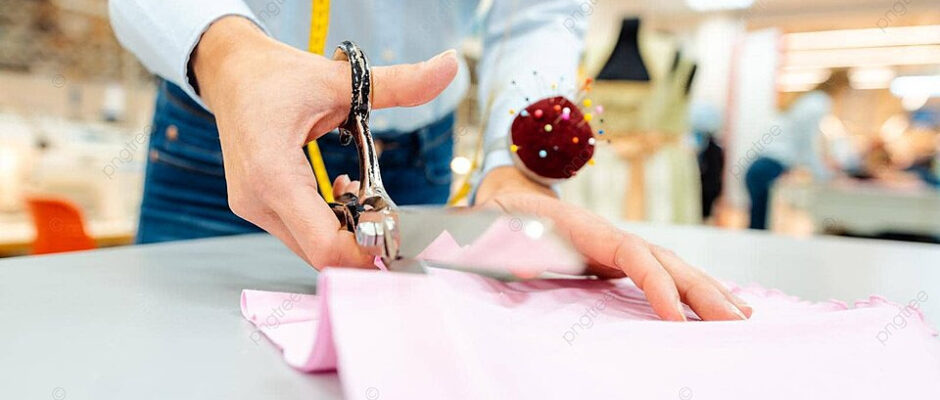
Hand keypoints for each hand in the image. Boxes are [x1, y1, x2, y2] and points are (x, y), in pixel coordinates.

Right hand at [192, 16, 457, 268]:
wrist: (230, 71)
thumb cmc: (277, 75)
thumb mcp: (341, 80)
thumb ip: (399, 83)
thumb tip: (449, 66)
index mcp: (273, 175)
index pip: (325, 246)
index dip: (368, 250)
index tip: (400, 231)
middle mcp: (257, 202)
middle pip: (321, 255)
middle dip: (363, 242)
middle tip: (391, 213)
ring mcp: (253, 209)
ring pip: (310, 249)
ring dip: (347, 232)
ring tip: (365, 194)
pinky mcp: (256, 208)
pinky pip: (300, 234)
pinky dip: (329, 224)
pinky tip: (343, 192)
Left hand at [476, 166, 751, 320]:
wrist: (510, 201)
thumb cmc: (500, 217)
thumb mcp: (493, 225)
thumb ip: (505, 242)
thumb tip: (527, 265)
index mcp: (587, 230)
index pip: (634, 255)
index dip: (657, 284)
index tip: (675, 317)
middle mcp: (614, 237)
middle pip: (668, 261)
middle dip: (704, 291)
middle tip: (737, 323)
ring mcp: (622, 249)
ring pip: (675, 268)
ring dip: (709, 292)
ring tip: (743, 319)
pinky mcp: (621, 263)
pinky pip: (665, 277)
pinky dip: (693, 292)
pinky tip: (717, 310)